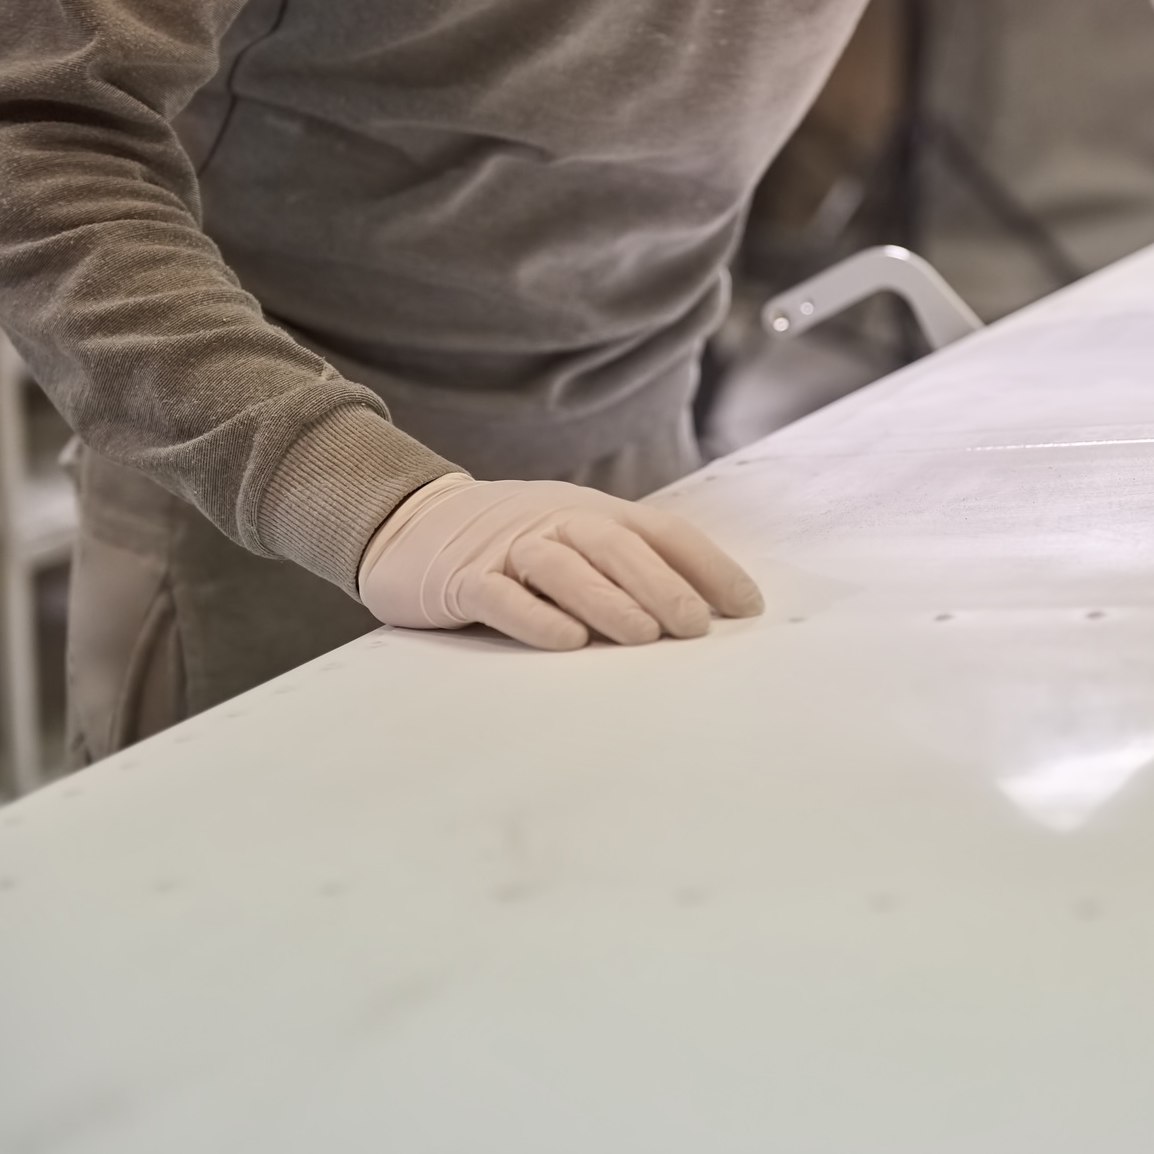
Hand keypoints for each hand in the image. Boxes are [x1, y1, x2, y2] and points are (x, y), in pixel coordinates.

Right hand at [358, 474, 763, 649]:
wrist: (406, 524)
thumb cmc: (509, 546)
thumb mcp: (572, 540)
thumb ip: (625, 567)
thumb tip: (701, 613)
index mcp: (593, 512)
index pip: (663, 532)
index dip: (708, 565)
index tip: (747, 606)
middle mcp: (556, 521)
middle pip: (617, 546)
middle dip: (663, 585)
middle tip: (696, 627)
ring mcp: (507, 548)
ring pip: (565, 567)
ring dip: (608, 601)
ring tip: (643, 636)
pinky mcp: (461, 579)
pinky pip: (501, 596)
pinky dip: (535, 617)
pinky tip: (565, 641)